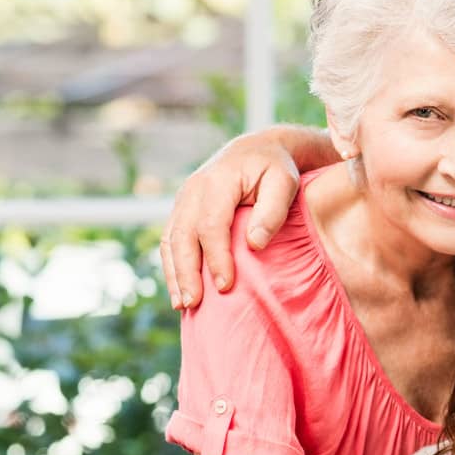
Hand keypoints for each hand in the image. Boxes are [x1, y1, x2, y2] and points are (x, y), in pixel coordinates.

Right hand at [162, 132, 300, 307]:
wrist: (257, 149)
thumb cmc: (276, 169)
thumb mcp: (284, 182)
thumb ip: (272, 211)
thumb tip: (255, 244)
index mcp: (217, 182)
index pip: (211, 226)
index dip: (216, 258)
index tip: (225, 286)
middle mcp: (193, 191)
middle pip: (182, 236)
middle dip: (186, 272)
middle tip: (193, 304)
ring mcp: (183, 200)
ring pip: (171, 240)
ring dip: (174, 273)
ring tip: (183, 305)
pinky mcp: (182, 210)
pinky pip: (171, 240)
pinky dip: (173, 265)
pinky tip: (181, 289)